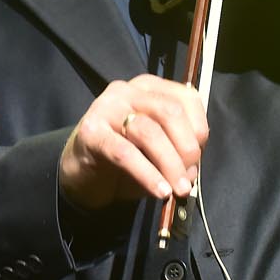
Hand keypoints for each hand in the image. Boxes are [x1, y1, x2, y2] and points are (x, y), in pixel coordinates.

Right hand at [59, 75, 208, 210]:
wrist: (81, 173)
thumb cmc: (124, 160)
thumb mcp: (157, 151)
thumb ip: (177, 152)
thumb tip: (191, 171)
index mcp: (150, 88)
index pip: (186, 98)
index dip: (199, 130)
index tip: (197, 159)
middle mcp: (128, 91)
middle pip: (170, 112)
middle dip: (186, 149)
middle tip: (187, 179)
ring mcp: (106, 108)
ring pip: (149, 131)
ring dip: (169, 165)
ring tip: (176, 189)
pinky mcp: (91, 132)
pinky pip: (125, 153)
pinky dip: (147, 174)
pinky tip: (159, 191)